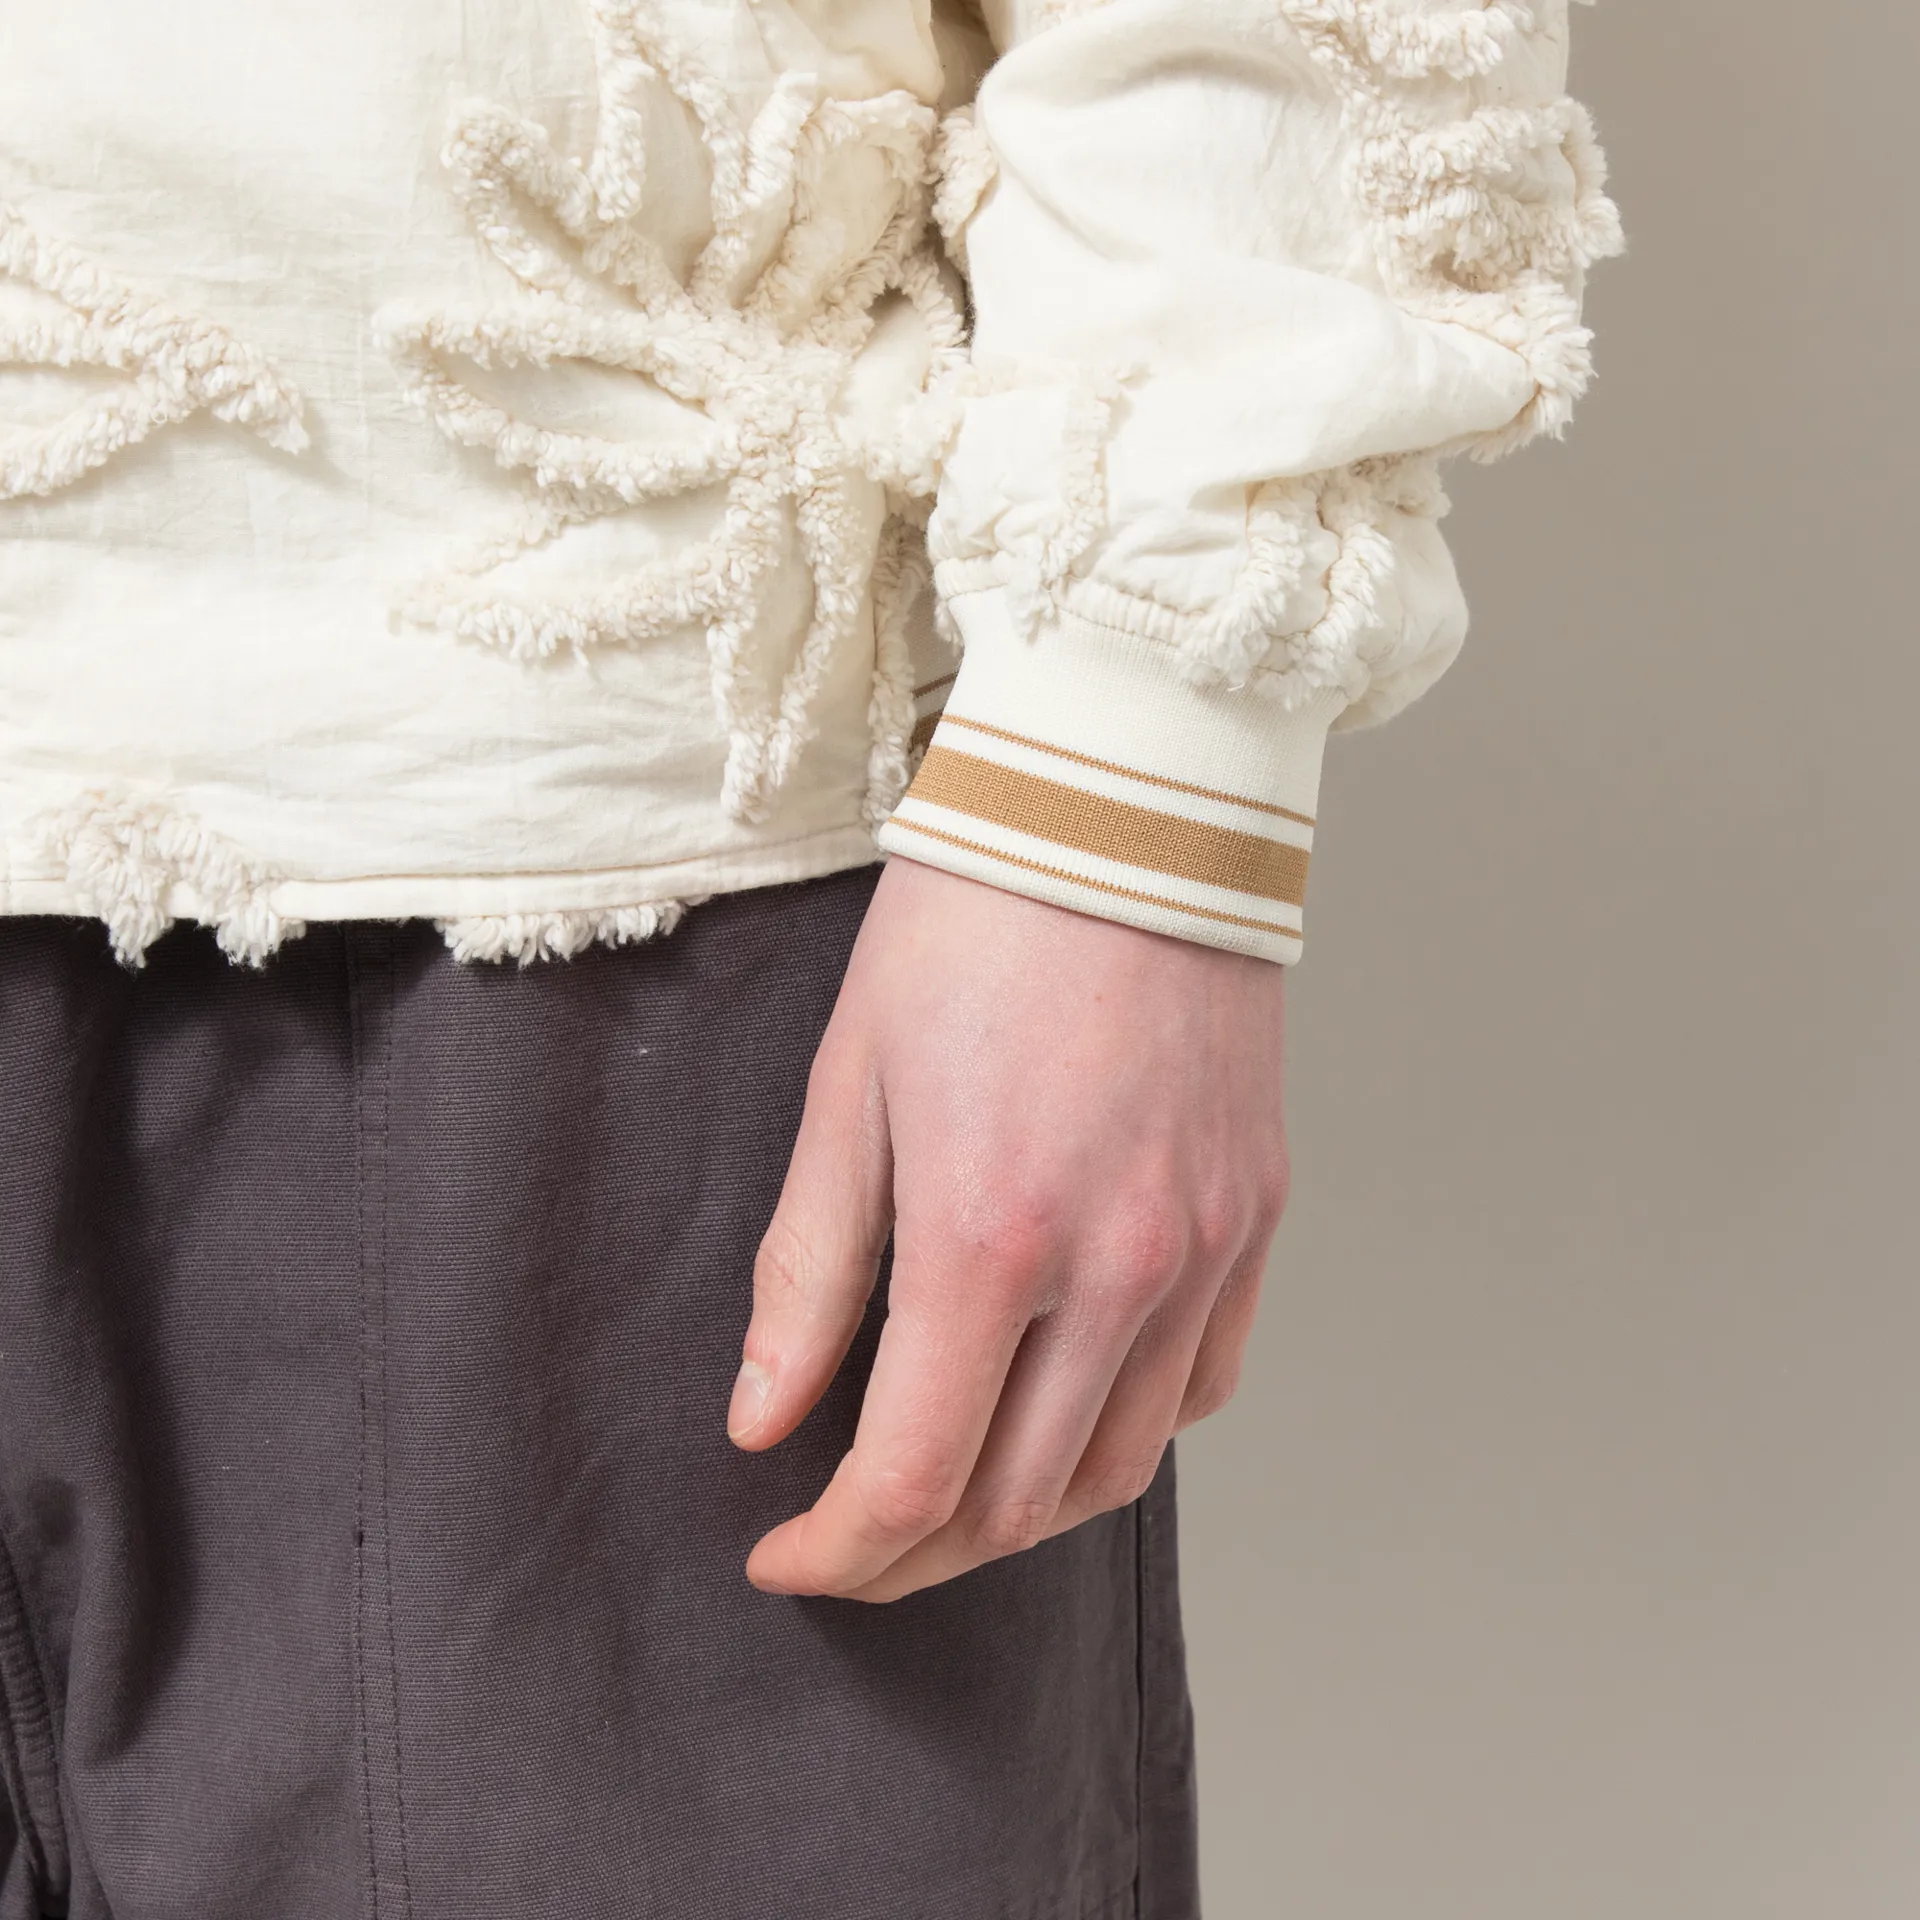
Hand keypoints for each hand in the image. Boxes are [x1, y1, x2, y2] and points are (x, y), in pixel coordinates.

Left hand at [728, 857, 1290, 1600]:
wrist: (1123, 813)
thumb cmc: (972, 926)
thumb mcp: (849, 1087)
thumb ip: (808, 1273)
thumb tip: (763, 1418)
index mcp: (990, 1235)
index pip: (913, 1476)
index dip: (837, 1549)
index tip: (786, 1554)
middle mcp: (1118, 1266)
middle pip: (1019, 1501)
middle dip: (914, 1553)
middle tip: (850, 1536)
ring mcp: (1204, 1247)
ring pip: (1118, 1468)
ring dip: (1021, 1513)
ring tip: (950, 1491)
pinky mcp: (1255, 1217)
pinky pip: (1202, 1386)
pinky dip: (1124, 1434)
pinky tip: (1066, 1410)